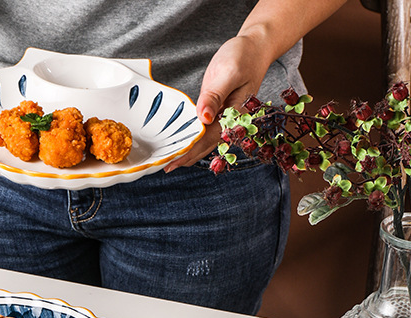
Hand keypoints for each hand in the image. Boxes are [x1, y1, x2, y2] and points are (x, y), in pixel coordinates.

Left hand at [164, 34, 270, 170]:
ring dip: (188, 152)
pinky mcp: (217, 112)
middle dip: (186, 157)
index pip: (209, 139)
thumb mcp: (229, 72)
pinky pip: (204, 131)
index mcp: (235, 115)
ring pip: (204, 141)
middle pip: (206, 145)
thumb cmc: (244, 56)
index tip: (174, 161)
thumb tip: (204, 118)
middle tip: (165, 166)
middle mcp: (230, 121)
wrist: (255, 47)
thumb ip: (215, 96)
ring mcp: (223, 118)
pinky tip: (180, 146)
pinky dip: (192, 139)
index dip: (190, 151)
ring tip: (169, 162)